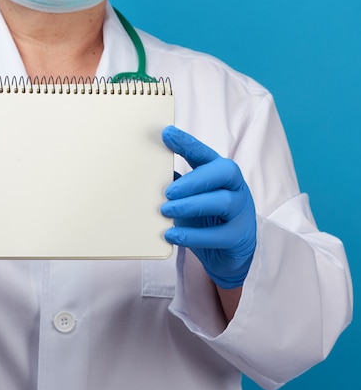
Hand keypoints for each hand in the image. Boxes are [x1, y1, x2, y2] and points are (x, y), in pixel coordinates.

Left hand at [160, 126, 255, 288]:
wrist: (227, 256)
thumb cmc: (207, 221)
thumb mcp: (190, 200)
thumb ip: (176, 186)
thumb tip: (148, 173)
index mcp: (220, 175)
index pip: (206, 154)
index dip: (188, 143)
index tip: (167, 133)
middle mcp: (236, 188)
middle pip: (225, 172)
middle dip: (195, 178)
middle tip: (168, 191)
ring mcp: (241, 212)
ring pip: (223, 201)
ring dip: (191, 205)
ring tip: (166, 210)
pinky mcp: (238, 236)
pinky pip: (219, 234)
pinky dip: (193, 235)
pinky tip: (172, 235)